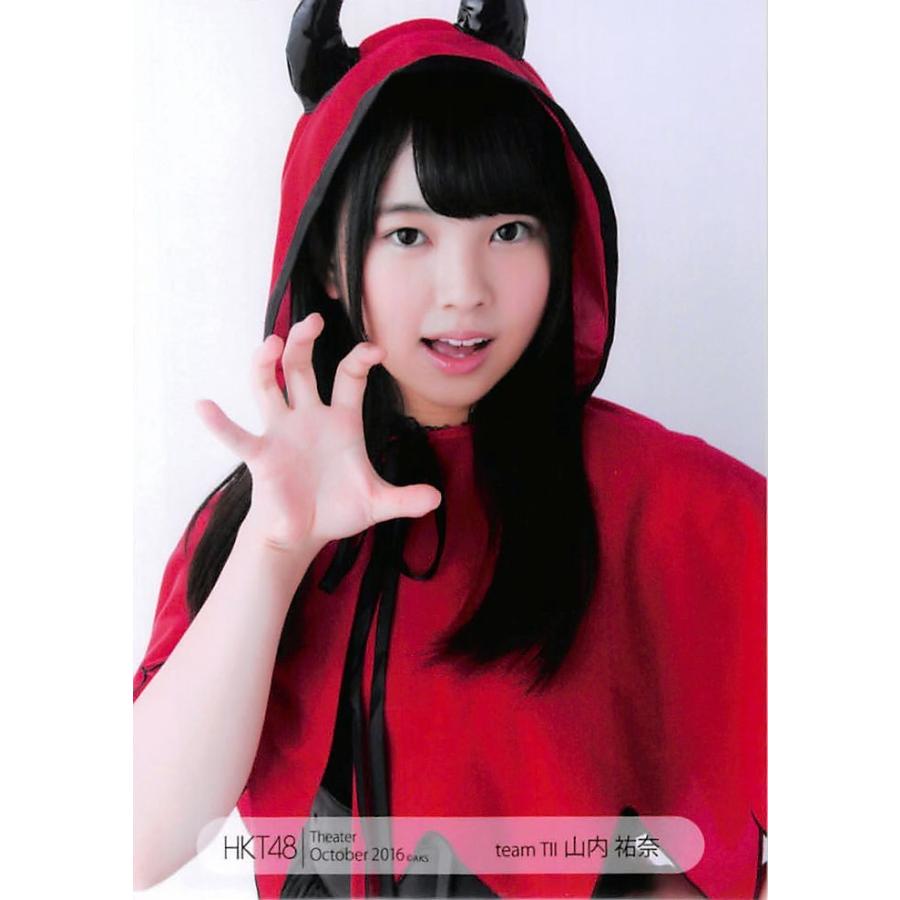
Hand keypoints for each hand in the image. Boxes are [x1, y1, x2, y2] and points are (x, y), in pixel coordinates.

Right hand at [195, 313, 441, 552]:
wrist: (306, 532)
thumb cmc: (339, 509)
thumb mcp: (377, 503)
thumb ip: (405, 498)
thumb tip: (436, 498)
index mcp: (342, 420)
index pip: (349, 377)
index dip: (360, 360)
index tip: (375, 350)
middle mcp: (309, 416)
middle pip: (301, 368)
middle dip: (305, 341)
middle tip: (313, 321)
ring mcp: (282, 431)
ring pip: (269, 386)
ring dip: (266, 363)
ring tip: (269, 343)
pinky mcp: (262, 455)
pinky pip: (237, 435)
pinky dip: (219, 423)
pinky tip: (203, 406)